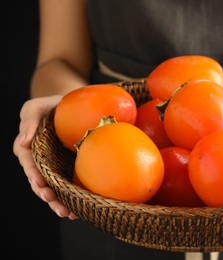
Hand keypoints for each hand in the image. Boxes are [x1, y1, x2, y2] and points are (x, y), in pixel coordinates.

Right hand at [13, 96, 77, 219]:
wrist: (69, 107)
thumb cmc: (50, 106)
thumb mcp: (37, 108)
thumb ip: (29, 121)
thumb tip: (23, 141)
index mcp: (29, 148)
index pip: (29, 164)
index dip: (34, 176)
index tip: (41, 185)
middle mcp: (39, 161)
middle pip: (40, 182)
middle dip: (47, 195)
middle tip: (58, 206)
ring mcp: (53, 167)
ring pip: (53, 188)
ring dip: (58, 202)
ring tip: (68, 214)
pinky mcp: (67, 169)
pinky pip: (67, 185)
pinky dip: (71, 198)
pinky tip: (78, 210)